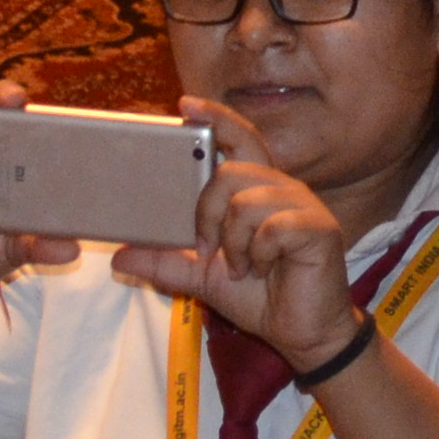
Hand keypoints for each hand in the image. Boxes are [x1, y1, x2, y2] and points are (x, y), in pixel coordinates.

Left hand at [110, 98, 361, 367]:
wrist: (302, 333)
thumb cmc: (260, 296)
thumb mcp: (204, 279)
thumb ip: (166, 263)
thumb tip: (119, 257)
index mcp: (258, 191)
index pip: (239, 139)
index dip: (216, 118)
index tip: (185, 105)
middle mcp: (282, 189)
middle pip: (231, 172)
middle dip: (207, 213)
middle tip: (210, 248)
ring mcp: (304, 206)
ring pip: (246, 201)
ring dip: (234, 244)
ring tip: (243, 267)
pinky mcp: (319, 228)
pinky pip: (272, 227)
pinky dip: (258, 254)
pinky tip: (265, 270)